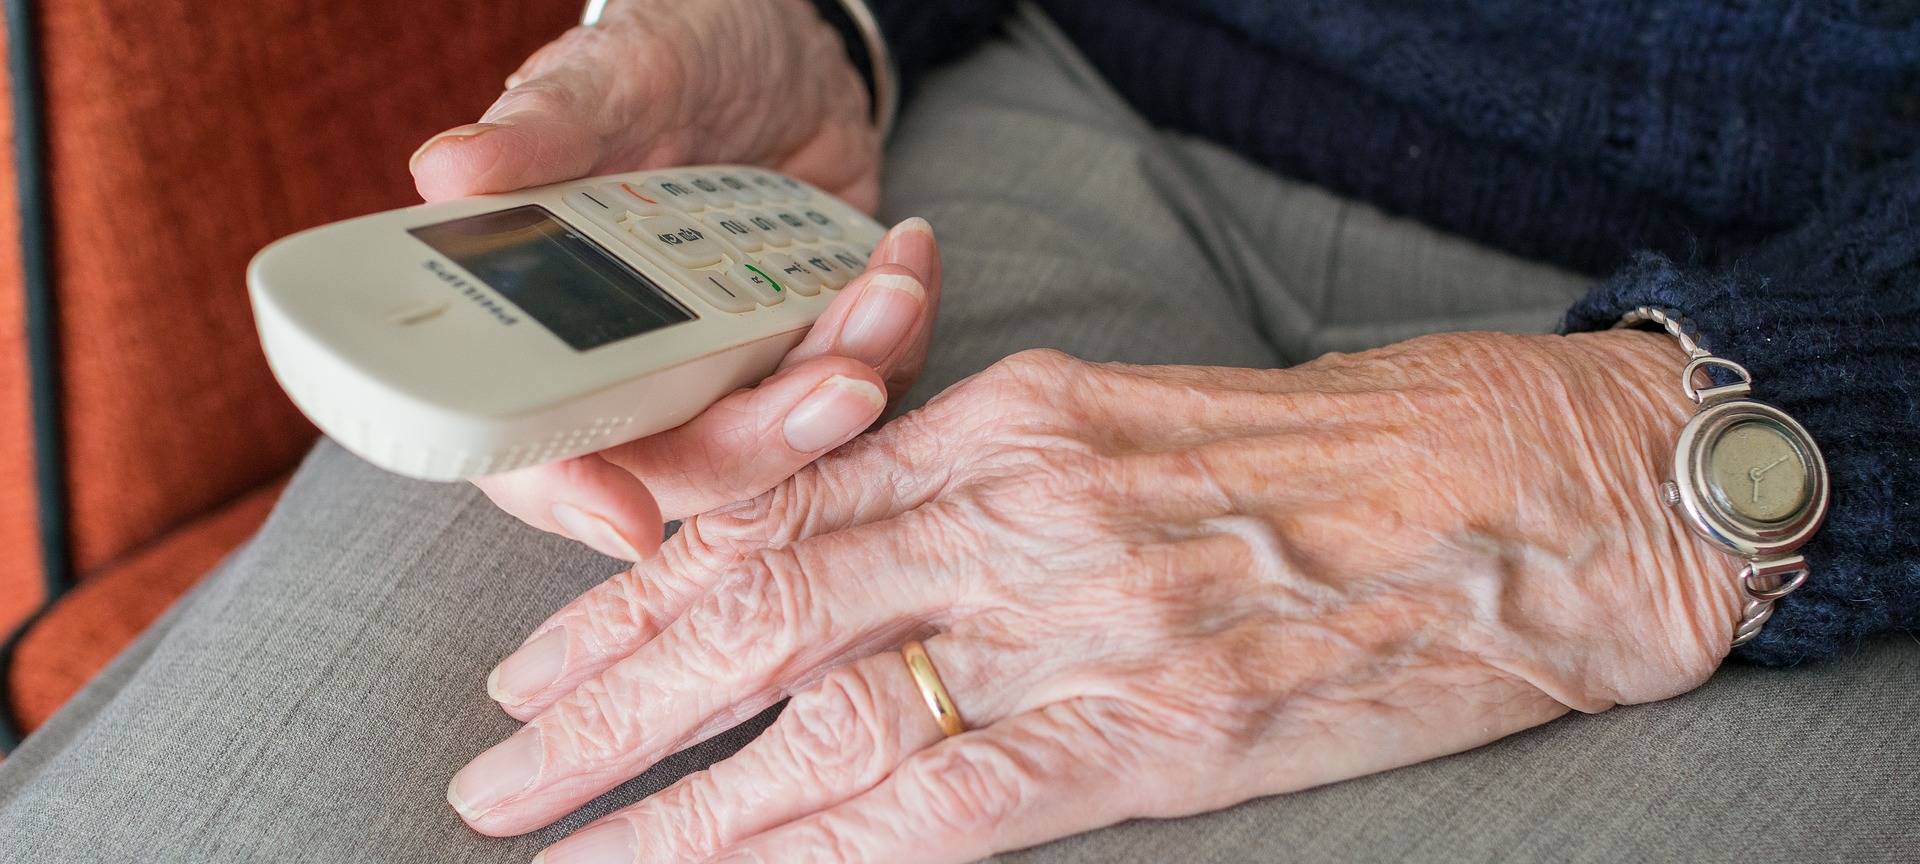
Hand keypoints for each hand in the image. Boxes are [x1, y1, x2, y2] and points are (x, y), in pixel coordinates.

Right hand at [405, 1, 931, 561]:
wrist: (782, 41)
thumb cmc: (671, 56)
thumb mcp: (612, 77)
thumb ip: (546, 131)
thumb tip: (446, 172)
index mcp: (549, 331)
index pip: (536, 453)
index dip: (572, 497)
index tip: (627, 521)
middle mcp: (639, 372)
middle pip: (690, 468)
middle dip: (770, 438)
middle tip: (842, 382)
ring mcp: (734, 369)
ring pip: (792, 438)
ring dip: (855, 374)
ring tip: (889, 288)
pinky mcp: (813, 349)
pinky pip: (868, 381)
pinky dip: (900, 335)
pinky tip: (907, 260)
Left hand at [449, 331, 1741, 860]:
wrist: (1530, 499)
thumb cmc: (1340, 452)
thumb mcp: (1136, 421)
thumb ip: (987, 479)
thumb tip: (850, 553)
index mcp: (1017, 418)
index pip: (781, 510)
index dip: (644, 591)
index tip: (548, 659)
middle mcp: (1025, 508)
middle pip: (763, 604)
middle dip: (606, 694)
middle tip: (493, 771)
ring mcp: (1084, 621)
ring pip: (823, 713)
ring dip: (675, 792)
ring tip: (558, 845)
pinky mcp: (1154, 731)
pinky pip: (945, 803)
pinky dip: (813, 850)